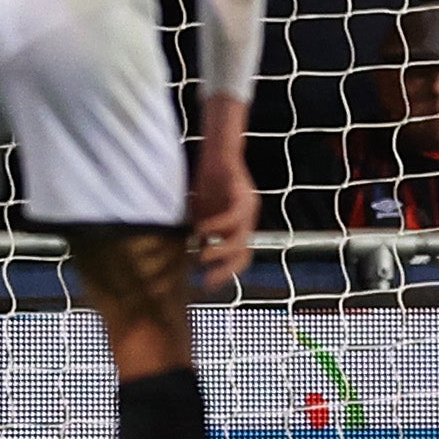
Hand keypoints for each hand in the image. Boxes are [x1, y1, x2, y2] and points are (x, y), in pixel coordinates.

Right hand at [187, 144, 259, 287]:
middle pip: (244, 254)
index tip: (206, 285)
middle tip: (206, 280)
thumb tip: (191, 254)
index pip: (238, 258)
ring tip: (202, 257)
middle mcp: (247, 221)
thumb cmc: (208, 183)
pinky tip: (200, 229)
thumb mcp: (202, 214)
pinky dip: (216, 225)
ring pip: (241, 239)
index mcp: (239, 228)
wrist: (217, 152)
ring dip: (221, 251)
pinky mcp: (242, 193)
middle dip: (225, 270)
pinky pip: (233, 215)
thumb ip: (201, 233)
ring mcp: (247, 208)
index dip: (224, 274)